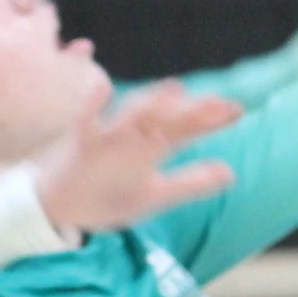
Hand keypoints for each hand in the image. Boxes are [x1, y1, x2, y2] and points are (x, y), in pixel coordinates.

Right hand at [33, 81, 239, 233]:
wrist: (61, 208)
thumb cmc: (108, 197)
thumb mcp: (154, 196)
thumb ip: (190, 183)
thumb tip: (231, 173)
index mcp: (151, 148)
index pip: (185, 129)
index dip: (210, 120)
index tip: (236, 110)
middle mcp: (132, 139)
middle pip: (165, 120)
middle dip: (191, 113)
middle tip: (221, 105)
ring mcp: (106, 141)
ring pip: (129, 117)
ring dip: (150, 104)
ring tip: (175, 91)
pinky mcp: (80, 147)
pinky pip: (85, 123)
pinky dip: (92, 105)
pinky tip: (102, 88)